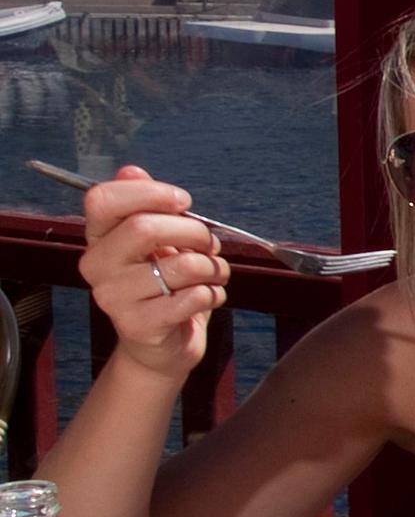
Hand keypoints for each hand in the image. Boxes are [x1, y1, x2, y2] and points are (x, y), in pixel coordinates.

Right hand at [76, 167, 229, 381]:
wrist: (162, 346)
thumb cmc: (165, 286)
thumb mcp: (159, 242)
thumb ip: (147, 206)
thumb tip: (131, 170)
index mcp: (98, 238)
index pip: (103, 198)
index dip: (150, 193)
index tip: (183, 202)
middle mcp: (96, 265)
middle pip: (144, 228)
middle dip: (194, 232)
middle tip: (210, 244)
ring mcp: (113, 298)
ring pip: (180, 265)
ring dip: (213, 267)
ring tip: (215, 273)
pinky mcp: (138, 325)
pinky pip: (193, 297)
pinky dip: (214, 293)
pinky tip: (209, 297)